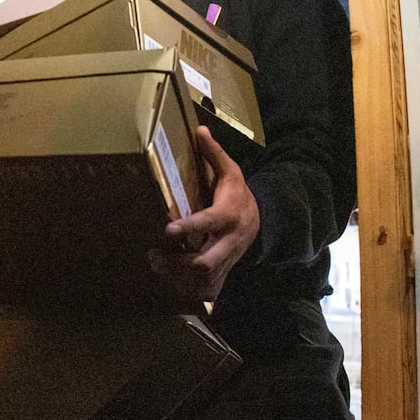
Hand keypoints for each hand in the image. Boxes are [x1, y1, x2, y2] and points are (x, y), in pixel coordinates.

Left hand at [147, 126, 260, 301]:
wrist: (265, 222)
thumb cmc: (239, 195)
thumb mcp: (232, 172)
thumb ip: (214, 154)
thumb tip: (200, 129)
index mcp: (229, 215)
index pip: (208, 222)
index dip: (189, 227)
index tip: (167, 229)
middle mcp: (230, 242)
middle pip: (205, 261)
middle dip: (177, 262)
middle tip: (154, 254)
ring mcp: (229, 261)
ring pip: (203, 280)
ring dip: (177, 277)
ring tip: (157, 263)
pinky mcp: (226, 273)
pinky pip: (207, 290)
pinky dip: (188, 289)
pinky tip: (172, 278)